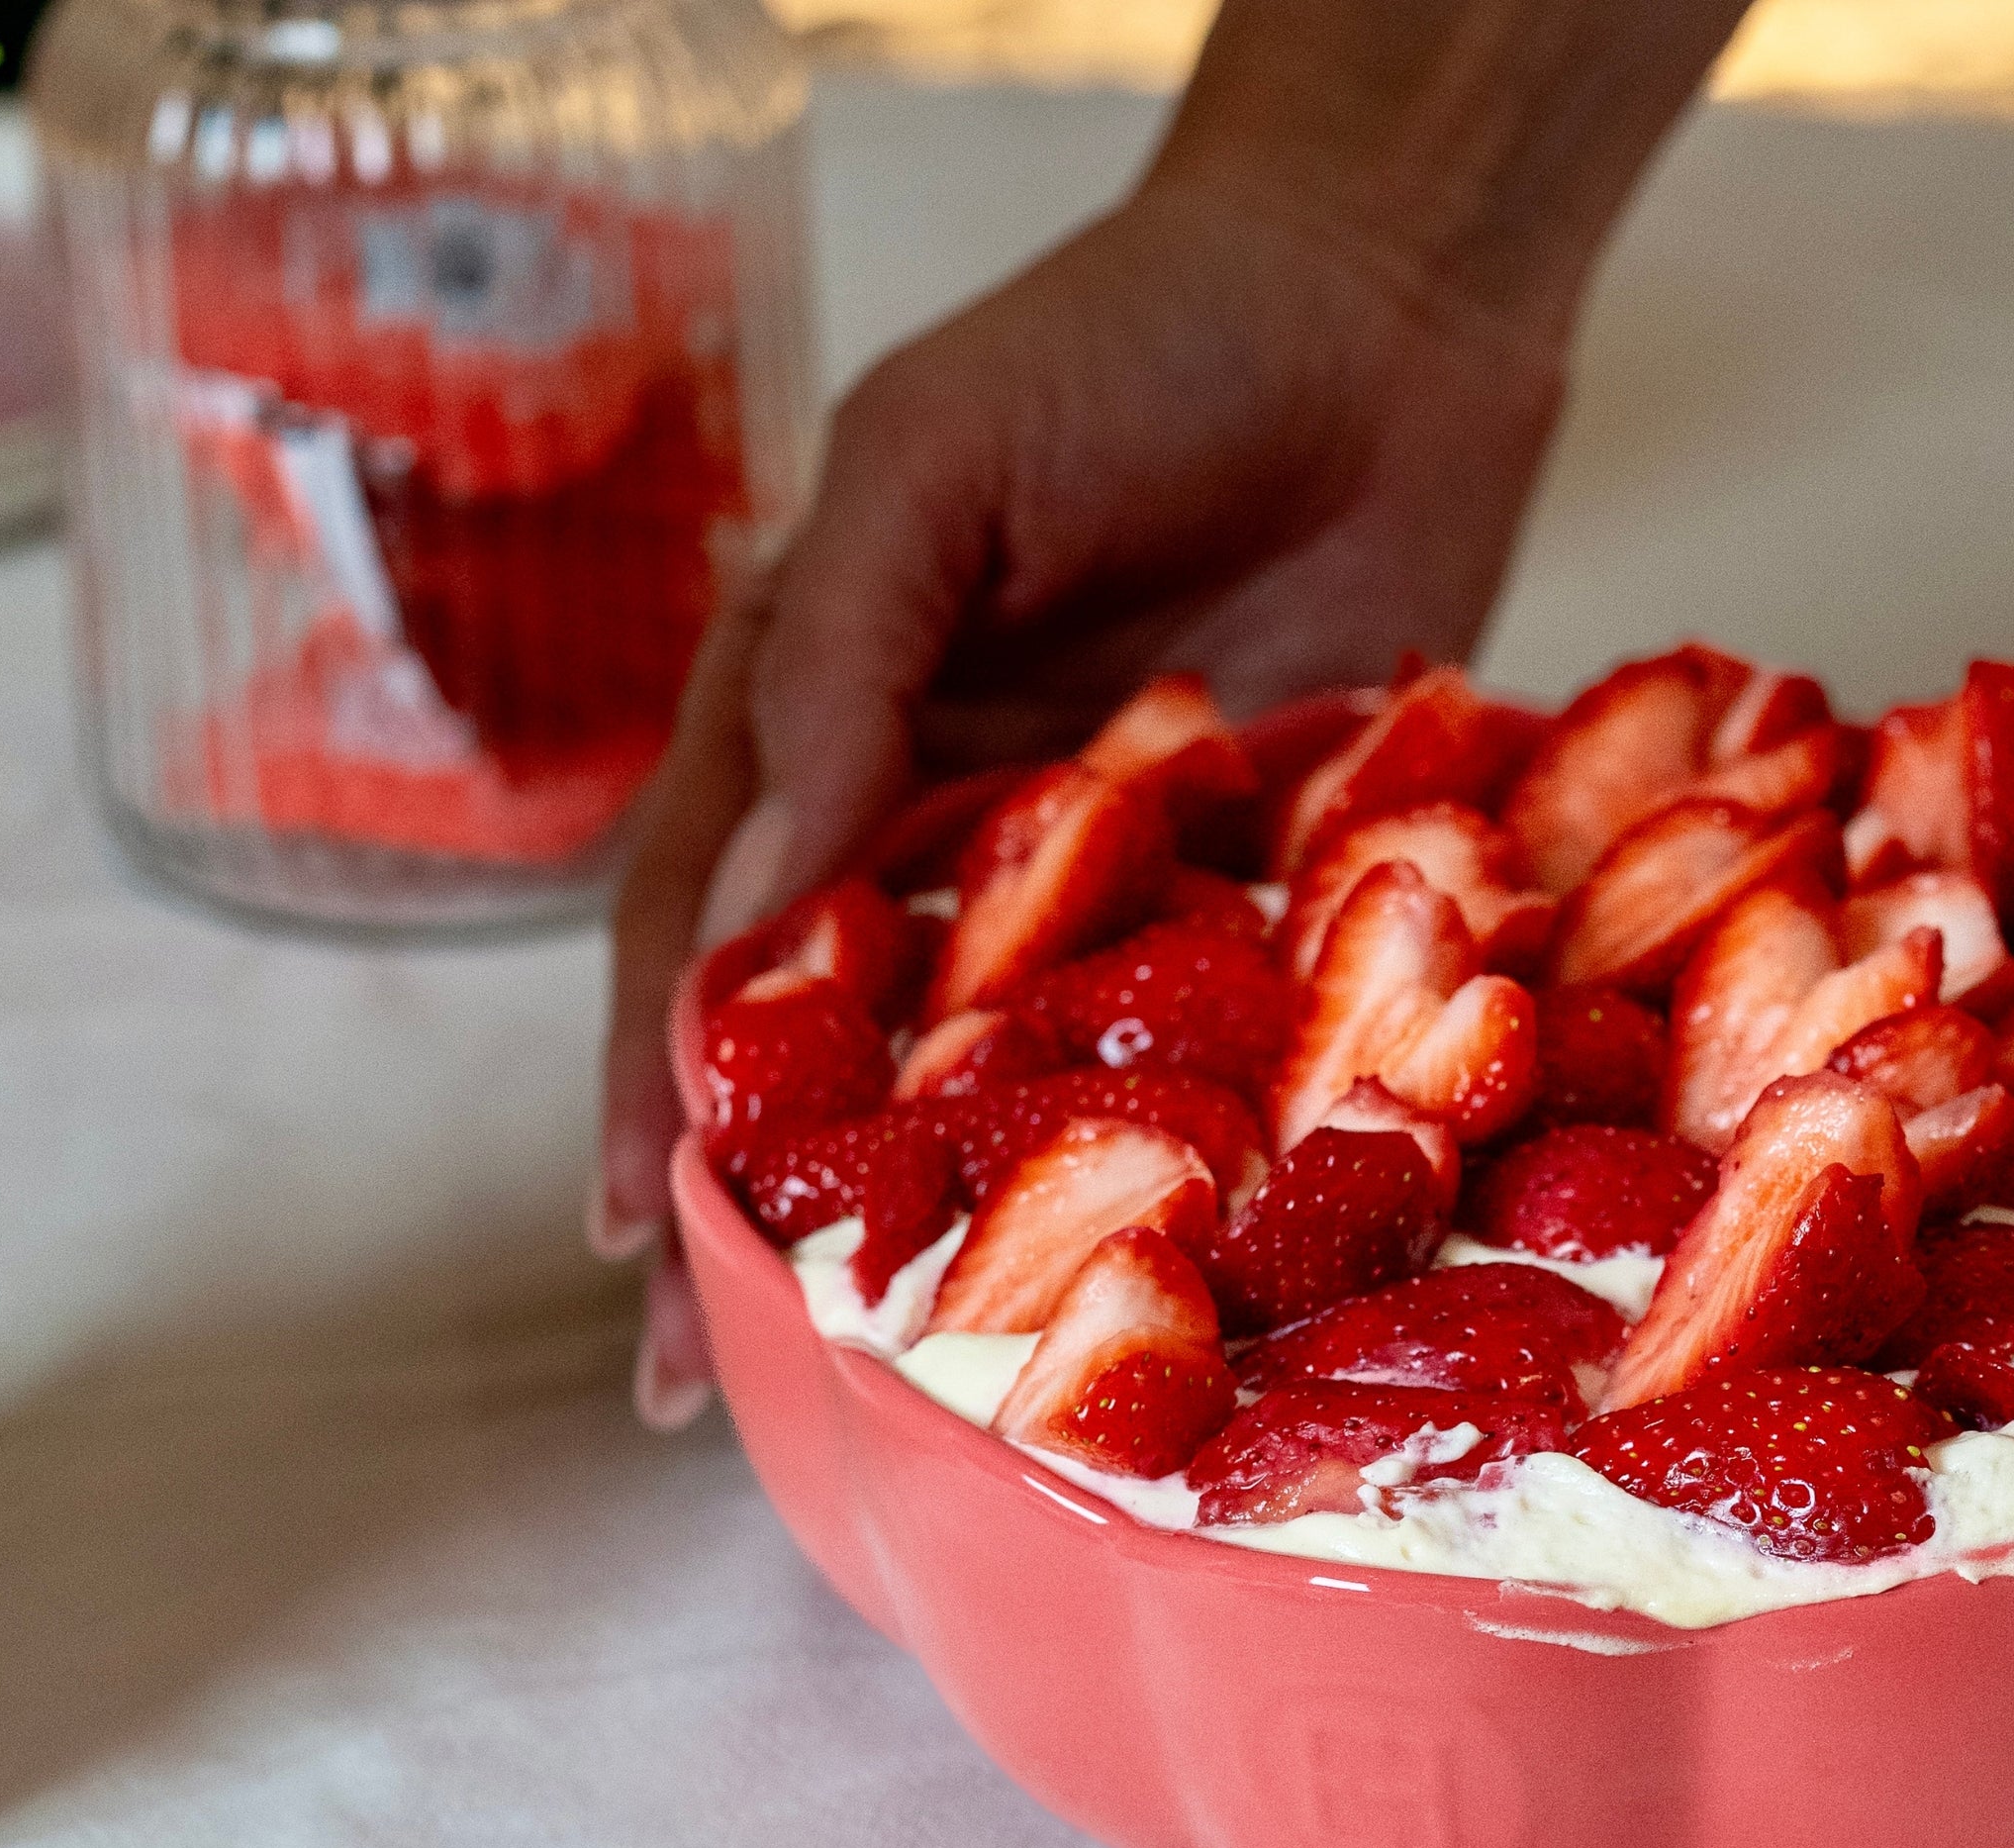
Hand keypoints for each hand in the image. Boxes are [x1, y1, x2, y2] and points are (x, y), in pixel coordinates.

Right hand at [591, 175, 1570, 1424]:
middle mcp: (945, 819)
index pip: (701, 931)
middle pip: (838, 1042)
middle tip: (731, 1382)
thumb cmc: (1131, 342)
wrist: (1386, 299)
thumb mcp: (931, 467)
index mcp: (817, 715)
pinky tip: (1168, 1266)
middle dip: (779, 1201)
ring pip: (1010, 1075)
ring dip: (967, 1218)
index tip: (628, 1238)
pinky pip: (1211, 1039)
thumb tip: (744, 923)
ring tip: (917, 1377)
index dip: (654, 1083)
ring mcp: (1107, 872)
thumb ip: (828, 672)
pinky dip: (1184, 1145)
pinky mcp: (1264, 891)